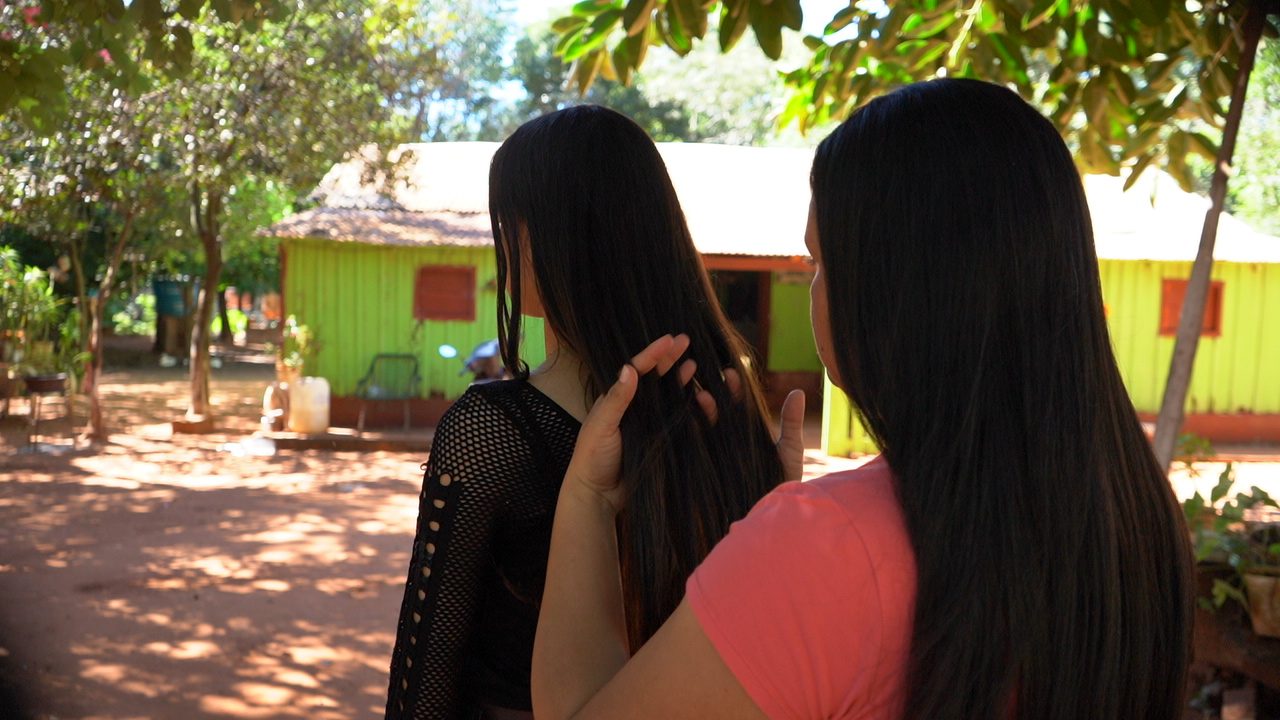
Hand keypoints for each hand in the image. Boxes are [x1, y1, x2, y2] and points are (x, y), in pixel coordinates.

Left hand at [562, 334, 691, 513]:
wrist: (598, 495)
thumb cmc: (592, 457)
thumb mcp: (601, 425)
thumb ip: (616, 399)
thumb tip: (629, 368)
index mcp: (616, 399)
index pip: (637, 370)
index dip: (653, 354)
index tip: (669, 339)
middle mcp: (634, 408)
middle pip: (656, 378)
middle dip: (671, 359)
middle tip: (687, 340)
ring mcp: (648, 424)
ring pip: (669, 396)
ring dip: (682, 380)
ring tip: (696, 365)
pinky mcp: (660, 441)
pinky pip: (678, 420)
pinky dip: (690, 409)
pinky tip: (701, 398)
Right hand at [694, 367, 805, 483]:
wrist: (770, 516)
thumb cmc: (782, 484)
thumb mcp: (789, 450)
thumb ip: (791, 422)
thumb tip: (798, 392)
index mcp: (745, 432)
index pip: (736, 404)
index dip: (734, 389)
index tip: (732, 373)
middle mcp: (726, 439)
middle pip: (717, 409)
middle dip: (715, 392)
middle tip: (714, 378)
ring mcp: (714, 452)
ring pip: (702, 423)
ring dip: (701, 408)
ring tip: (704, 396)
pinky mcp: (704, 466)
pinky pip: (693, 444)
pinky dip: (690, 429)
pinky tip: (690, 417)